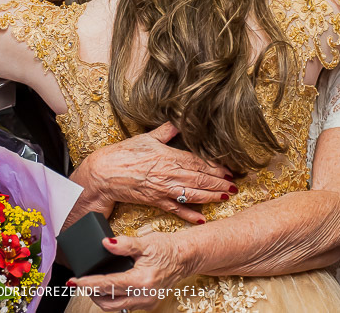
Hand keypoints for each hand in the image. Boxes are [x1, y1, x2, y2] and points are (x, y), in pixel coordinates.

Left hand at [69, 233, 193, 311]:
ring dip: (101, 298)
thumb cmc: (167, 248)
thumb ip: (124, 244)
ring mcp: (147, 302)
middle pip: (108, 302)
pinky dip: (113, 298)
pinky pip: (125, 305)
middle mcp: (144, 296)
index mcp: (141, 281)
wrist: (185, 257)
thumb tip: (106, 243)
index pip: (108, 285)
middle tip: (80, 282)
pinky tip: (109, 287)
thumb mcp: (145, 243)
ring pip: (116, 307)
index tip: (74, 280)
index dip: (88, 283)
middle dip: (91, 293)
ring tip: (91, 284)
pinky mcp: (148, 303)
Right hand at [71, 123, 235, 223]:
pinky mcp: (156, 202)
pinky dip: (190, 216)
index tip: (228, 170)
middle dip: (219, 183)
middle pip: (200, 180)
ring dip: (211, 197)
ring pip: (193, 195)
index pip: (198, 163)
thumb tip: (180, 120)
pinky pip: (177, 210)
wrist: (105, 173)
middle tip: (234, 186)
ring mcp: (164, 190)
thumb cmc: (124, 153)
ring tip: (226, 197)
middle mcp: (170, 175)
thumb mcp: (147, 138)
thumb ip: (167, 130)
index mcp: (169, 157)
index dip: (216, 167)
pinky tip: (202, 219)